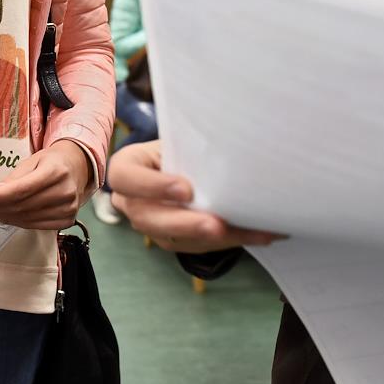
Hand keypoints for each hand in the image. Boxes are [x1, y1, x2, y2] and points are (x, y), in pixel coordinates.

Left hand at [0, 140, 90, 229]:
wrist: (76, 167)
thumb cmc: (50, 161)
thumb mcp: (31, 162)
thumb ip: (12, 180)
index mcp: (55, 171)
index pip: (19, 190)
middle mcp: (64, 192)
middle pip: (19, 207)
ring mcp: (68, 208)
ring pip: (24, 219)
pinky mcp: (66, 220)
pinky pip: (34, 225)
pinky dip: (15, 222)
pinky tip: (1, 216)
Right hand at [107, 140, 281, 252]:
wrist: (194, 159)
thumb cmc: (185, 143)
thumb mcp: (183, 138)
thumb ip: (192, 145)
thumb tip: (228, 146)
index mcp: (128, 166)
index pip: (124, 177)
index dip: (151, 186)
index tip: (186, 189)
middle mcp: (130, 199)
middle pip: (146, 218)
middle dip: (184, 224)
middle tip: (216, 226)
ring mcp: (149, 223)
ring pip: (172, 238)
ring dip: (213, 239)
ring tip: (251, 233)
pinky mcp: (172, 238)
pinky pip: (196, 245)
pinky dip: (229, 240)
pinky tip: (259, 234)